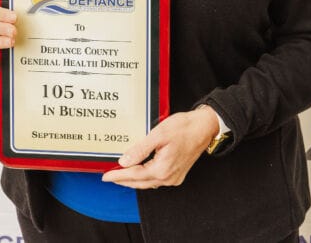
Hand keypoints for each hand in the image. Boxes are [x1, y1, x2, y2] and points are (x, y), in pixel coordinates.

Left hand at [101, 105, 218, 188]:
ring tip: (120, 175)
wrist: (204, 127)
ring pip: (148, 183)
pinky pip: (156, 180)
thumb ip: (140, 150)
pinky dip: (145, 177)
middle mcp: (169, 177)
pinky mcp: (178, 174)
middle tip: (109, 177)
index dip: (118, 175)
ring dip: (134, 180)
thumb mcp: (158, 135)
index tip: (106, 176)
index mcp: (162, 169)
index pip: (134, 175)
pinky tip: (139, 173)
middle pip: (140, 183)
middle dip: (123, 181)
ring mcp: (174, 177)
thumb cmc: (184, 128)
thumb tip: (124, 162)